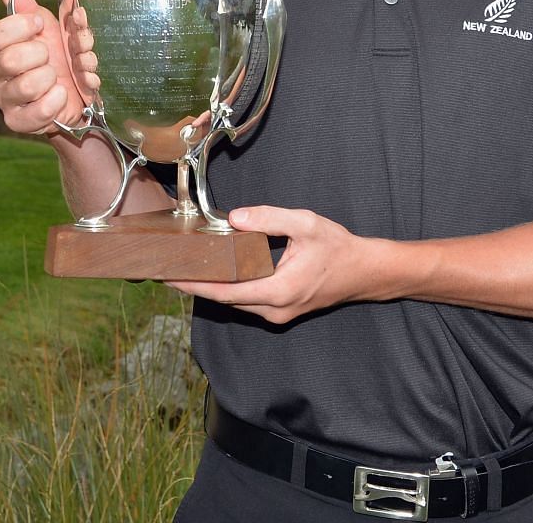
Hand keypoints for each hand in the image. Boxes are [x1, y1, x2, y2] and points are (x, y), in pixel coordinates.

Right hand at [0, 0, 99, 136]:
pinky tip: (60, 94)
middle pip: (8, 61)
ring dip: (50, 78)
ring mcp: (5, 99)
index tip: (40, 24)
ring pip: (24, 86)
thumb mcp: (45, 26)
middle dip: (40, 54)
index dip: (20, 27)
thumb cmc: (57, 55)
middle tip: (51, 55)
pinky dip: (54, 101)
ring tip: (57, 77)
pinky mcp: (18, 122)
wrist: (75, 93)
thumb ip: (25, 4)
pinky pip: (34, 113)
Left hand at [167, 206, 402, 324]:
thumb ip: (269, 218)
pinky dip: (229, 287)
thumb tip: (234, 219)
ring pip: (235, 302)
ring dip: (212, 287)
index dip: (194, 286)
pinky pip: (247, 300)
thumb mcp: (305, 224)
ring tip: (185, 268)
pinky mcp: (281, 310)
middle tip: (168, 269)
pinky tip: (216, 272)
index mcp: (278, 290)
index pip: (224, 292)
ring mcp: (278, 313)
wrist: (365, 272)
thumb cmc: (338, 249)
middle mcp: (275, 309)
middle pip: (224, 300)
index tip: (168, 278)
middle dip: (196, 285)